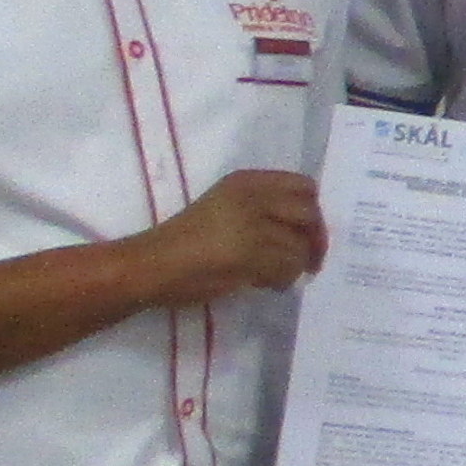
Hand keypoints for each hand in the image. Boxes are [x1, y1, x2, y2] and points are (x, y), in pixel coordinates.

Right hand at [125, 168, 324, 306]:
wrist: (151, 264)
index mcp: (246, 181)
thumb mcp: (225, 208)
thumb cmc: (185, 240)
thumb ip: (262, 210)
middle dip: (314, 241)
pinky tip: (262, 283)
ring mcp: (252, 223)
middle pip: (310, 215)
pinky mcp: (250, 253)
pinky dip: (281, 281)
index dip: (312, 212)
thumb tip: (306, 230)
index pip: (305, 186)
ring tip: (272, 276)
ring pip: (301, 247)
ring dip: (293, 267)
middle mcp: (252, 196)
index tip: (306, 232)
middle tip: (308, 262)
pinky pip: (287, 268)